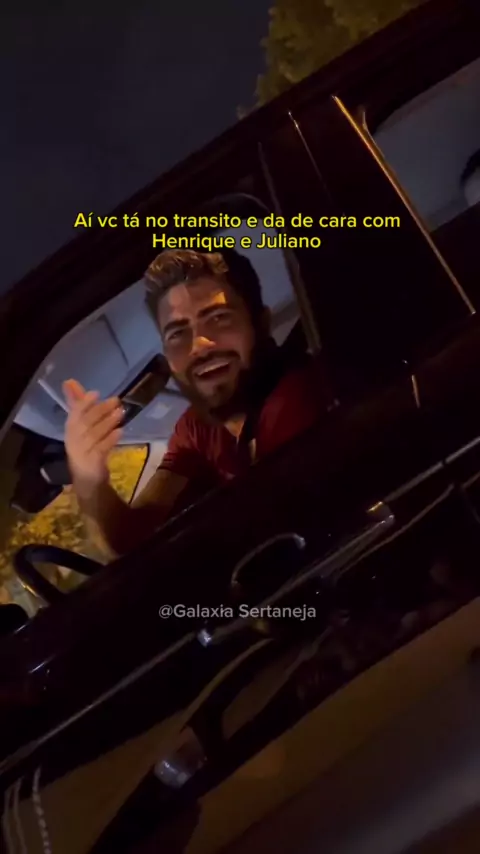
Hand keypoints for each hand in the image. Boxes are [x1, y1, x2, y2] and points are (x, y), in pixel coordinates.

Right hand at [63, 379, 122, 496]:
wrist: (87, 478)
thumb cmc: (85, 447)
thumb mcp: (80, 425)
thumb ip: (78, 403)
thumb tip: (70, 381)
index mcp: (70, 428)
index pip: (74, 413)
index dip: (84, 403)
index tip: (95, 393)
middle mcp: (74, 439)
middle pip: (86, 422)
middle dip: (101, 410)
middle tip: (116, 401)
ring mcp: (83, 451)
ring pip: (95, 434)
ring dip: (108, 422)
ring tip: (120, 412)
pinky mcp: (93, 462)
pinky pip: (102, 448)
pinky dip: (110, 439)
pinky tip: (120, 431)